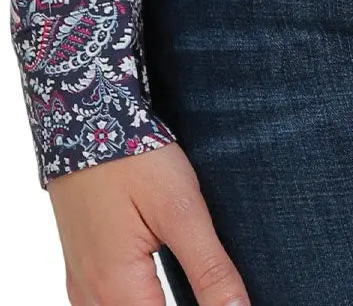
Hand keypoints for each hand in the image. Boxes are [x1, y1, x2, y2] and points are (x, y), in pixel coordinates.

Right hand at [47, 142, 248, 305]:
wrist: (82, 116)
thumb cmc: (132, 158)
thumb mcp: (182, 210)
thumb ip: (209, 269)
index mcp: (116, 289)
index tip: (223, 299)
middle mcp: (90, 296)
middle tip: (213, 289)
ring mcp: (80, 283)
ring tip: (194, 289)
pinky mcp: (80, 267)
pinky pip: (103, 305)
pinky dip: (136, 302)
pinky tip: (156, 291)